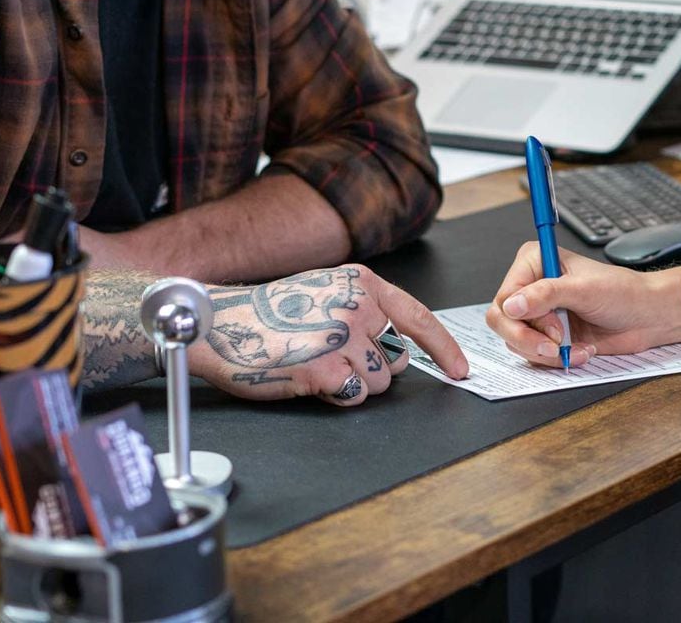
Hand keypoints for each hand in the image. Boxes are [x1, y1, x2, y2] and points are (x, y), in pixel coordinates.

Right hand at [187, 265, 466, 405]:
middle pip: (397, 360)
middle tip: (333, 356)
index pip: (418, 317)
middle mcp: (358, 306)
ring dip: (352, 384)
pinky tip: (310, 378)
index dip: (443, 348)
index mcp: (363, 283)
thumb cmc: (270, 315)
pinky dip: (337, 396)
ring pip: (377, 383)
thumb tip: (400, 343)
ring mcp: (343, 337)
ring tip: (317, 364)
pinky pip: (353, 397)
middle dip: (374, 368)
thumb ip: (365, 310)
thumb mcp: (326, 294)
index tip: (459, 370)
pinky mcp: (325, 368)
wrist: (221, 324)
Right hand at [486, 242, 673, 367]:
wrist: (646, 317)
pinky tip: (581, 350)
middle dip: (530, 339)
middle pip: (503, 322)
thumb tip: (511, 305)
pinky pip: (534, 355)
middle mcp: (532, 287)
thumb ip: (546, 294)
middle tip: (556, 345)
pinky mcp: (548, 335)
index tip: (553, 328)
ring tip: (575, 346)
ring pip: (516, 342)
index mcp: (534, 262)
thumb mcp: (584, 289)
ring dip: (547, 352)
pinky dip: (557, 359)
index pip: (505, 296)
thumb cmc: (622, 293)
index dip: (522, 317)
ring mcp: (539, 313)